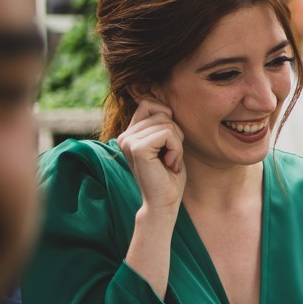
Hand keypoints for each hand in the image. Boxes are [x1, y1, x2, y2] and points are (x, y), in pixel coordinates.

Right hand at [118, 97, 184, 215]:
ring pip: (167, 123)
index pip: (151, 103)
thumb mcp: (167, 144)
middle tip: (170, 157)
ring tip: (168, 162)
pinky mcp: (137, 147)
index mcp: (130, 133)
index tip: (168, 145)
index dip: (168, 120)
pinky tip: (168, 164)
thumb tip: (165, 101)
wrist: (163, 203)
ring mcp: (129, 140)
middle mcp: (125, 135)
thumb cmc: (169, 175)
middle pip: (162, 112)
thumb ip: (163, 124)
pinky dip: (176, 149)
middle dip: (176, 135)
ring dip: (177, 144)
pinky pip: (168, 133)